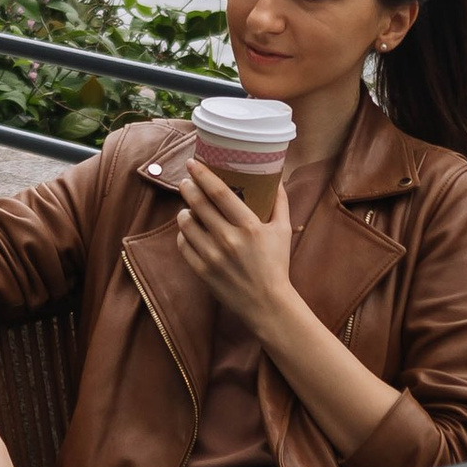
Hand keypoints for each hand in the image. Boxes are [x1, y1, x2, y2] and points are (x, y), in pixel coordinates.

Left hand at [175, 159, 296, 330]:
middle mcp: (229, 239)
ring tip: (188, 207)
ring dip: (184, 210)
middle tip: (186, 181)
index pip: (219, 192)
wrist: (267, 303)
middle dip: (188, 187)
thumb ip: (280, 202)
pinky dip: (183, 234)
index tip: (192, 163)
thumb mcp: (283, 231)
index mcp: (249, 226)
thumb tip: (276, 177)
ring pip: (186, 223)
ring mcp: (213, 256)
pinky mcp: (202, 271)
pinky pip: (183, 244)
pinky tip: (189, 230)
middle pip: (198, 204)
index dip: (203, 174)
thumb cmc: (277, 265)